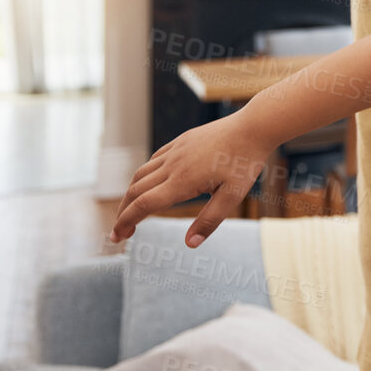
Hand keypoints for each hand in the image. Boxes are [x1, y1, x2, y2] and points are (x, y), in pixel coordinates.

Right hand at [109, 113, 277, 247]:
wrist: (254, 126)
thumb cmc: (246, 162)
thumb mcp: (233, 197)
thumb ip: (210, 221)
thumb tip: (190, 245)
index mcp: (182, 181)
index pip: (143, 205)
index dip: (126, 222)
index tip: (117, 238)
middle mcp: (172, 165)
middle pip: (135, 191)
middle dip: (123, 214)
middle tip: (120, 233)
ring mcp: (175, 151)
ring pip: (141, 174)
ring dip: (130, 195)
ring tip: (130, 211)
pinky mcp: (181, 141)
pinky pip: (154, 160)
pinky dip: (143, 176)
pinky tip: (148, 183)